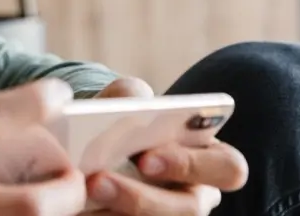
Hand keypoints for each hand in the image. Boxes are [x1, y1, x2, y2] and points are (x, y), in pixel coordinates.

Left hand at [85, 77, 248, 214]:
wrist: (92, 145)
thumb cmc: (120, 119)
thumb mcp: (124, 100)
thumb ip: (128, 95)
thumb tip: (124, 106)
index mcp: (209, 158)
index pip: (228, 168)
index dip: (191, 165)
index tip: (144, 157)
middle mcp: (195, 196)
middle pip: (190, 210)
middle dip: (143, 198)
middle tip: (97, 181)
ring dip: (116, 212)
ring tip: (78, 194)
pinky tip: (71, 208)